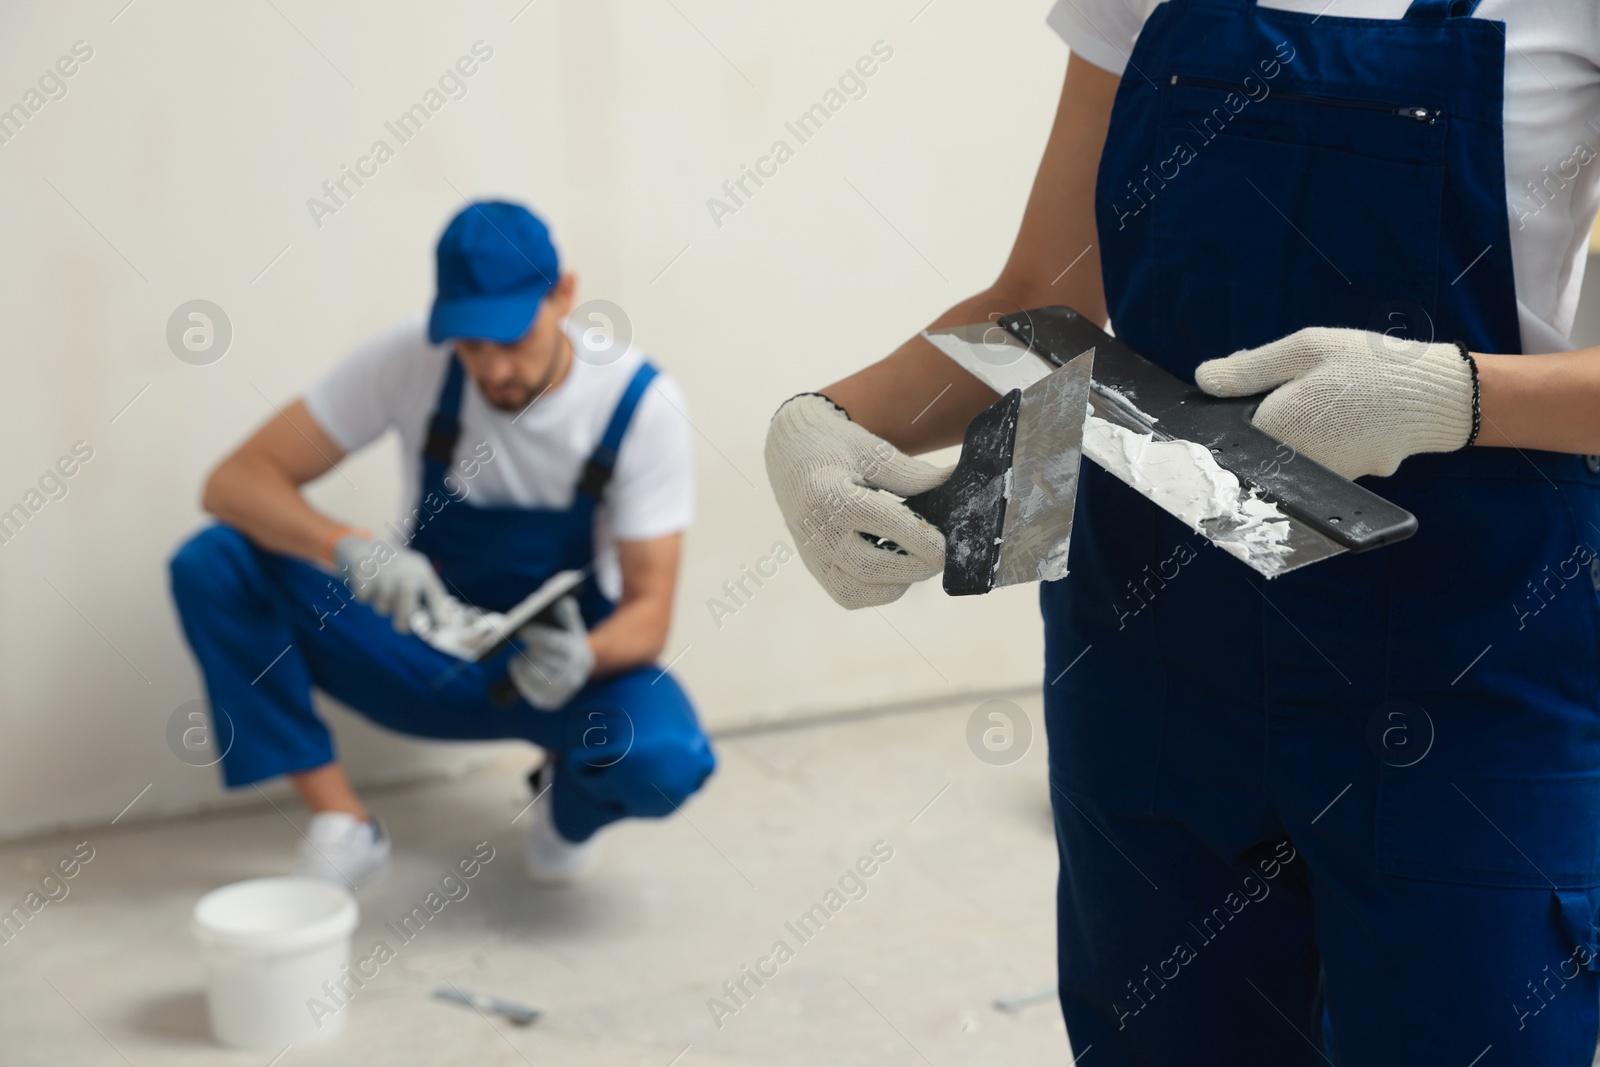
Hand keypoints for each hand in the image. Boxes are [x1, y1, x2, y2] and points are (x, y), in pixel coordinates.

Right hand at [332, 535, 460, 633]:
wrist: (364, 547)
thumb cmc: (395, 570)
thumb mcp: (415, 574)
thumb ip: (426, 596)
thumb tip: (441, 624)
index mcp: (421, 570)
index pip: (435, 593)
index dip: (439, 613)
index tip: (441, 628)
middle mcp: (404, 568)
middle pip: (407, 595)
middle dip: (405, 617)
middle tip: (402, 627)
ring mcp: (383, 569)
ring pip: (383, 604)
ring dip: (382, 606)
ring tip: (381, 595)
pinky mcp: (362, 570)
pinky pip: (364, 597)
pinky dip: (364, 596)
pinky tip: (366, 585)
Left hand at [508, 596, 594, 709]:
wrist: (576, 669)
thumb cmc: (568, 641)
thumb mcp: (572, 627)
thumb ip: (567, 614)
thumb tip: (562, 602)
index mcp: (580, 655)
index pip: (556, 644)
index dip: (538, 635)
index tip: (523, 628)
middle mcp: (575, 676)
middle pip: (545, 659)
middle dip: (531, 646)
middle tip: (520, 634)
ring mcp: (563, 691)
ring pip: (535, 675)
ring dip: (524, 662)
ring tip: (519, 654)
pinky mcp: (550, 702)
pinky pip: (529, 690)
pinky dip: (519, 676)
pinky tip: (517, 665)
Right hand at [764, 393, 950, 608]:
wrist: (790, 452)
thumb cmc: (833, 447)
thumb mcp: (872, 450)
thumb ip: (912, 474)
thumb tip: (955, 483)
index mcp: (828, 495)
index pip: (883, 525)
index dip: (922, 540)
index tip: (949, 546)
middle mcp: (815, 531)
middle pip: (870, 567)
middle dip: (915, 567)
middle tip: (942, 555)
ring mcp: (811, 554)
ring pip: (858, 591)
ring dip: (896, 583)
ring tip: (916, 559)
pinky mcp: (814, 568)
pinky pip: (849, 595)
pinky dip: (877, 589)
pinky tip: (892, 566)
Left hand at [1194, 327, 1477, 478]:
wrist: (1439, 396)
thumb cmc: (1371, 365)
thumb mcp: (1305, 350)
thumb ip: (1249, 368)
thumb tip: (1204, 380)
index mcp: (1275, 429)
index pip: (1228, 434)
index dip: (1229, 413)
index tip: (1242, 394)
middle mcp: (1293, 463)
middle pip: (1258, 446)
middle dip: (1266, 418)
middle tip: (1301, 386)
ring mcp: (1322, 477)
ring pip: (1289, 454)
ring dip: (1298, 429)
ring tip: (1331, 397)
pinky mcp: (1346, 480)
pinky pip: (1319, 460)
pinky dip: (1325, 439)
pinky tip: (1347, 415)